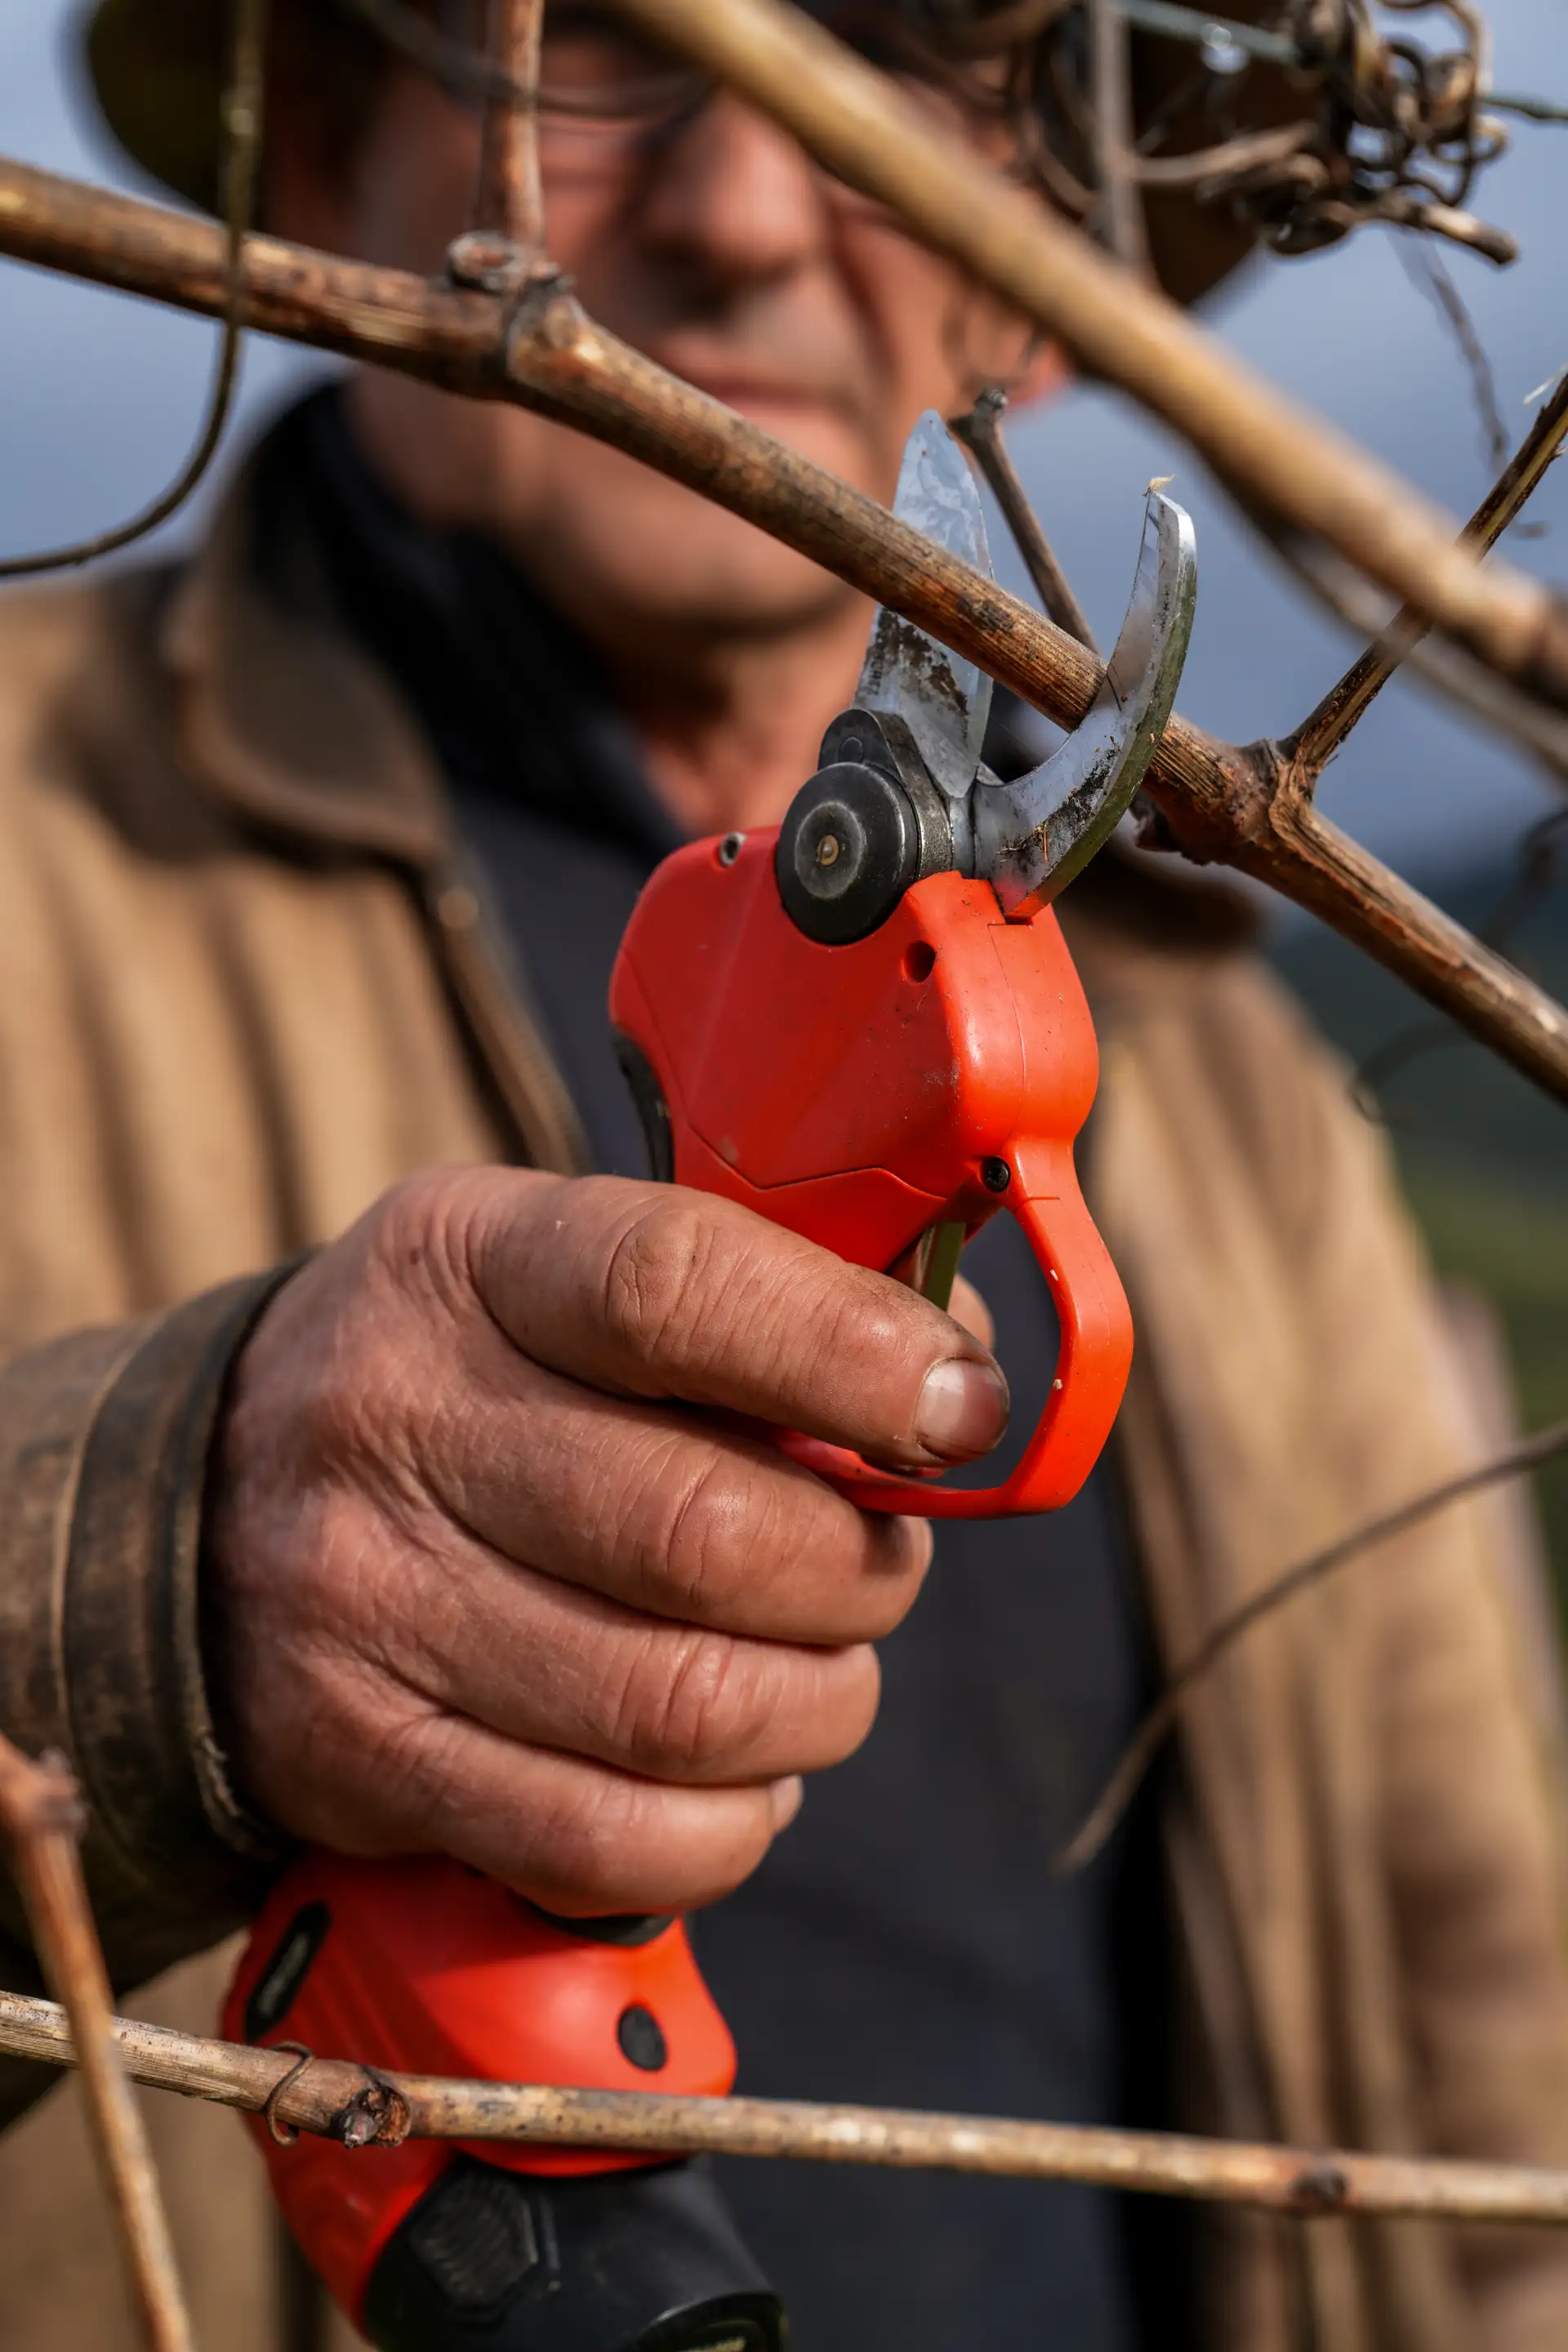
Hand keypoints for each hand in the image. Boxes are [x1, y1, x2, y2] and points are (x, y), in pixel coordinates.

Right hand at [206, 1168, 1008, 1915]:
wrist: (203, 1509)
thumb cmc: (468, 1374)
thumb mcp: (562, 1267)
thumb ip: (759, 1296)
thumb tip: (964, 1380)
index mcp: (470, 1260)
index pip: (677, 1289)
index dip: (852, 1356)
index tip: (958, 1412)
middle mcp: (396, 1422)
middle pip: (708, 1532)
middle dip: (858, 1571)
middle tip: (880, 1563)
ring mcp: (366, 1602)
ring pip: (682, 1708)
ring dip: (816, 1704)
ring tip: (820, 1668)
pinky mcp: (361, 1758)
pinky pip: (608, 1841)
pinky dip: (727, 1825)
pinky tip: (738, 1773)